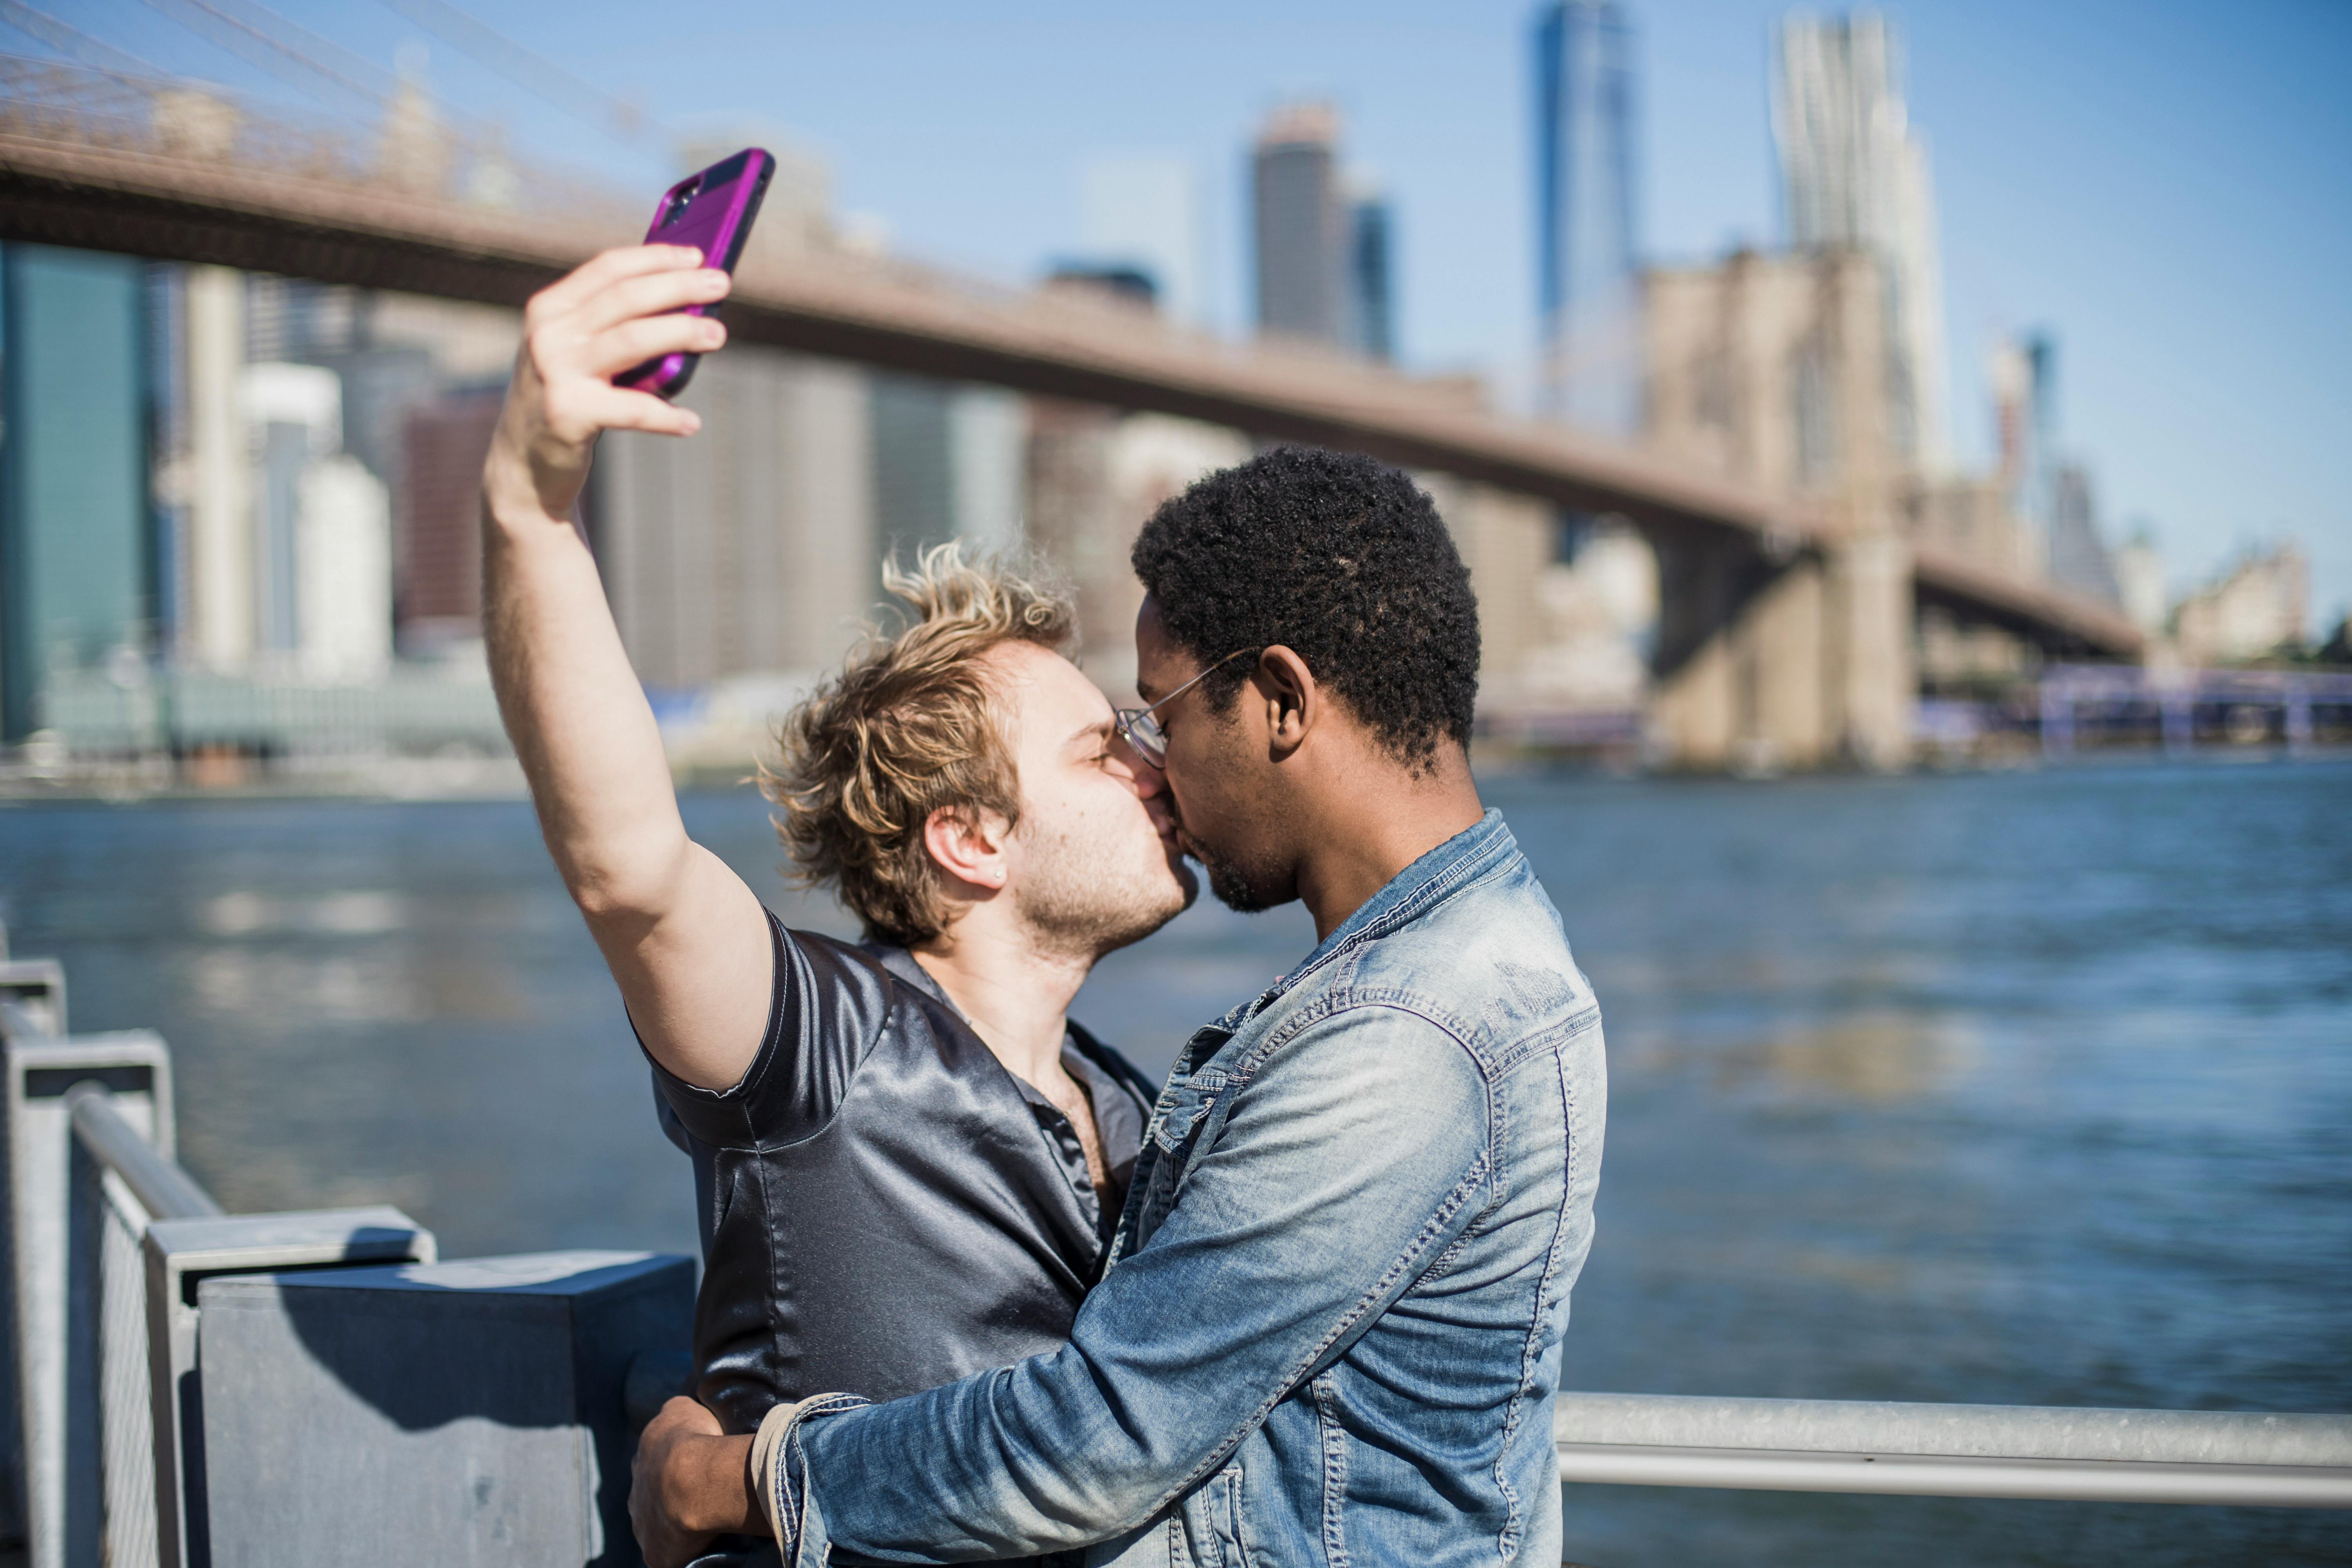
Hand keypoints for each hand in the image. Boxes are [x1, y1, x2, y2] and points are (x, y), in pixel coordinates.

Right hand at [484, 245, 731, 526]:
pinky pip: (632, 408)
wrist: (523, 462)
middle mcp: (549, 333)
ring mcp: (556, 372)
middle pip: (627, 297)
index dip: (657, 257)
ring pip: (633, 339)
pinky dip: (667, 416)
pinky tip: (691, 423)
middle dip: (680, 286)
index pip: (609, 268)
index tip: (697, 255)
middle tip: (722, 285)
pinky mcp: (568, 413)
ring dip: (682, 333)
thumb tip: (686, 302)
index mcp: (551, 308)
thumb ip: (613, 325)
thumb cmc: (567, 398)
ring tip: (717, 335)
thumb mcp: (577, 352)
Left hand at [630, 1395, 757, 1567]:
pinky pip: (668, 1555)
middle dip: (666, 1499)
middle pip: (649, 1500)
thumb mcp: (681, 1409)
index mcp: (640, 1463)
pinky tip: (698, 1546)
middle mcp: (635, 1497)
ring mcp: (642, 1528)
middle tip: (695, 1498)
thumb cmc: (691, 1441)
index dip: (669, 1467)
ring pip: (656, 1529)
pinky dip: (680, 1551)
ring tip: (700, 1523)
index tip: (689, 1468)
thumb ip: (675, 1411)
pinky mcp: (655, 1554)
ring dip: (672, 1526)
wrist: (691, 1481)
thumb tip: (676, 1411)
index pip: (651, 1466)